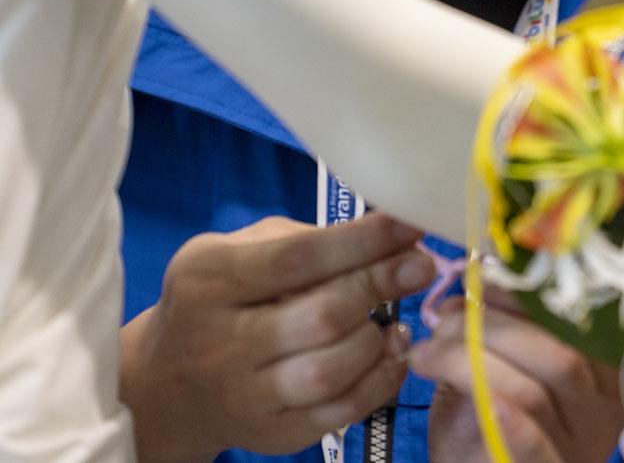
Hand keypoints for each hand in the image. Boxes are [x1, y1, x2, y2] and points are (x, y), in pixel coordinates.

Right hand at [120, 213, 434, 461]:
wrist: (165, 384)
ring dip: (377, 341)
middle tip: (420, 266)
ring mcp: (243, 397)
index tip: (410, 225)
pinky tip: (391, 353)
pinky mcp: (268, 436)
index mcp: (211, 279)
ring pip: (328, 372)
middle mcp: (221, 342)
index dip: (361, 241)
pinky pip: (336, 414)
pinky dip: (377, 383)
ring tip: (401, 318)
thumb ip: (301, 239)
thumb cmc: (219, 295)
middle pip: (318, 317)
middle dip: (378, 286)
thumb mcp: (239, 249)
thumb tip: (382, 237)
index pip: (297, 258)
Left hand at [411, 295, 623, 462]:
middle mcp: (602, 409)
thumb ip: (489, 331)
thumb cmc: (487, 427)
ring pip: (535, 392)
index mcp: (599, 368)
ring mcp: (579, 448)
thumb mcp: (492, 369)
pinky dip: (506, 419)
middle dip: (493, 327)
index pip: (575, 320)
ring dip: (472, 363)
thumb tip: (465, 296)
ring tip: (428, 354)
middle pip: (560, 352)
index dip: (527, 294)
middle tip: (444, 322)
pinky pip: (532, 447)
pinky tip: (482, 399)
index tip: (481, 278)